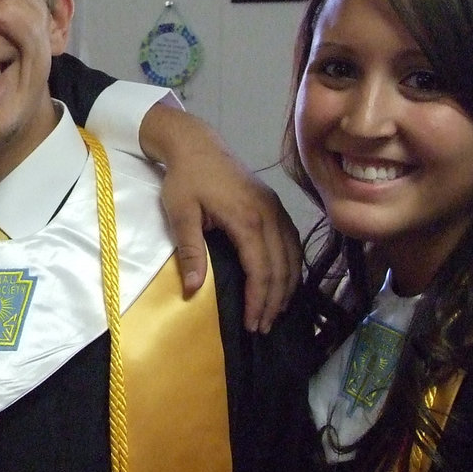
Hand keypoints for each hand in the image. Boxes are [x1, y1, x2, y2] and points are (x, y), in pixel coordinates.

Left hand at [140, 103, 300, 332]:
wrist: (195, 143)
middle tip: (261, 327)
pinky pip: (291, 240)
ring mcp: (274, 208)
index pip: (261, 270)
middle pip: (281, 267)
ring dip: (286, 286)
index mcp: (247, 219)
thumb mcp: (180, 214)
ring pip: (292, 255)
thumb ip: (190, 251)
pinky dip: (292, 265)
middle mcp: (268, 214)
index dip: (258, 300)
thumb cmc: (184, 179)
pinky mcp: (273, 204)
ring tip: (274, 312)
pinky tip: (285, 281)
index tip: (251, 323)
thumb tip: (193, 289)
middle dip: (273, 301)